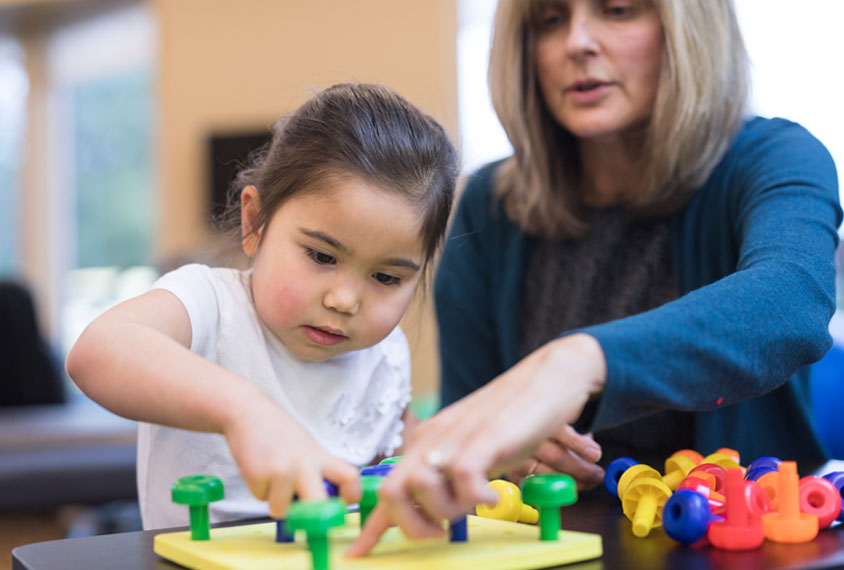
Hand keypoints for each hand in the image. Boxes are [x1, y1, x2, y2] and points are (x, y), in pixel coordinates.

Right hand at [223, 393, 360, 518]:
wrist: (248, 412)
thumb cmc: (279, 433)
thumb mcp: (307, 448)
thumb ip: (318, 471)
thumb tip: (322, 503)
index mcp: (321, 456)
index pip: (349, 477)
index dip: (351, 495)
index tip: (343, 504)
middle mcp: (305, 464)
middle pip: (318, 505)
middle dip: (310, 517)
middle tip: (302, 513)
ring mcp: (282, 470)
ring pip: (282, 510)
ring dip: (275, 500)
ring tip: (272, 477)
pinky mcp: (258, 475)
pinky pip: (261, 499)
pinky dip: (258, 490)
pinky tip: (258, 468)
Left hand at [346, 333, 605, 556]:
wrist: (548, 378)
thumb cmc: (512, 419)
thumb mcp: (471, 451)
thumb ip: (449, 478)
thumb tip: (433, 513)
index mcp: (425, 443)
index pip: (387, 488)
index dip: (370, 529)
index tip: (358, 554)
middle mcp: (433, 438)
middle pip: (392, 492)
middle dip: (413, 526)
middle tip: (442, 532)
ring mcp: (457, 436)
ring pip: (423, 487)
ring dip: (448, 512)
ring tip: (475, 504)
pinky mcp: (487, 436)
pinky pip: (463, 476)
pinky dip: (477, 498)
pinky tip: (494, 496)